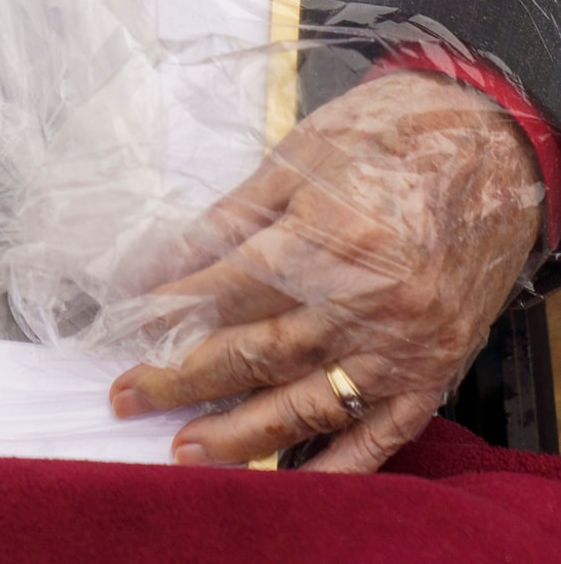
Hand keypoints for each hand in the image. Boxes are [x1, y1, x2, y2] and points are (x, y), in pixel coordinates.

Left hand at [108, 72, 543, 470]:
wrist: (495, 149)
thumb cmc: (391, 139)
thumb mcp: (298, 160)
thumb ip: (228, 221)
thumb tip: (160, 266)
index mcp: (334, 238)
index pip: (228, 289)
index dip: (168, 311)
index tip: (123, 325)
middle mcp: (372, 301)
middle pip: (260, 353)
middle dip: (185, 380)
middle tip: (129, 397)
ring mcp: (409, 343)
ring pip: (312, 404)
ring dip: (244, 434)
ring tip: (187, 451)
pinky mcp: (438, 368)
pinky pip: (385, 431)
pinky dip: (340, 463)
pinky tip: (291, 477)